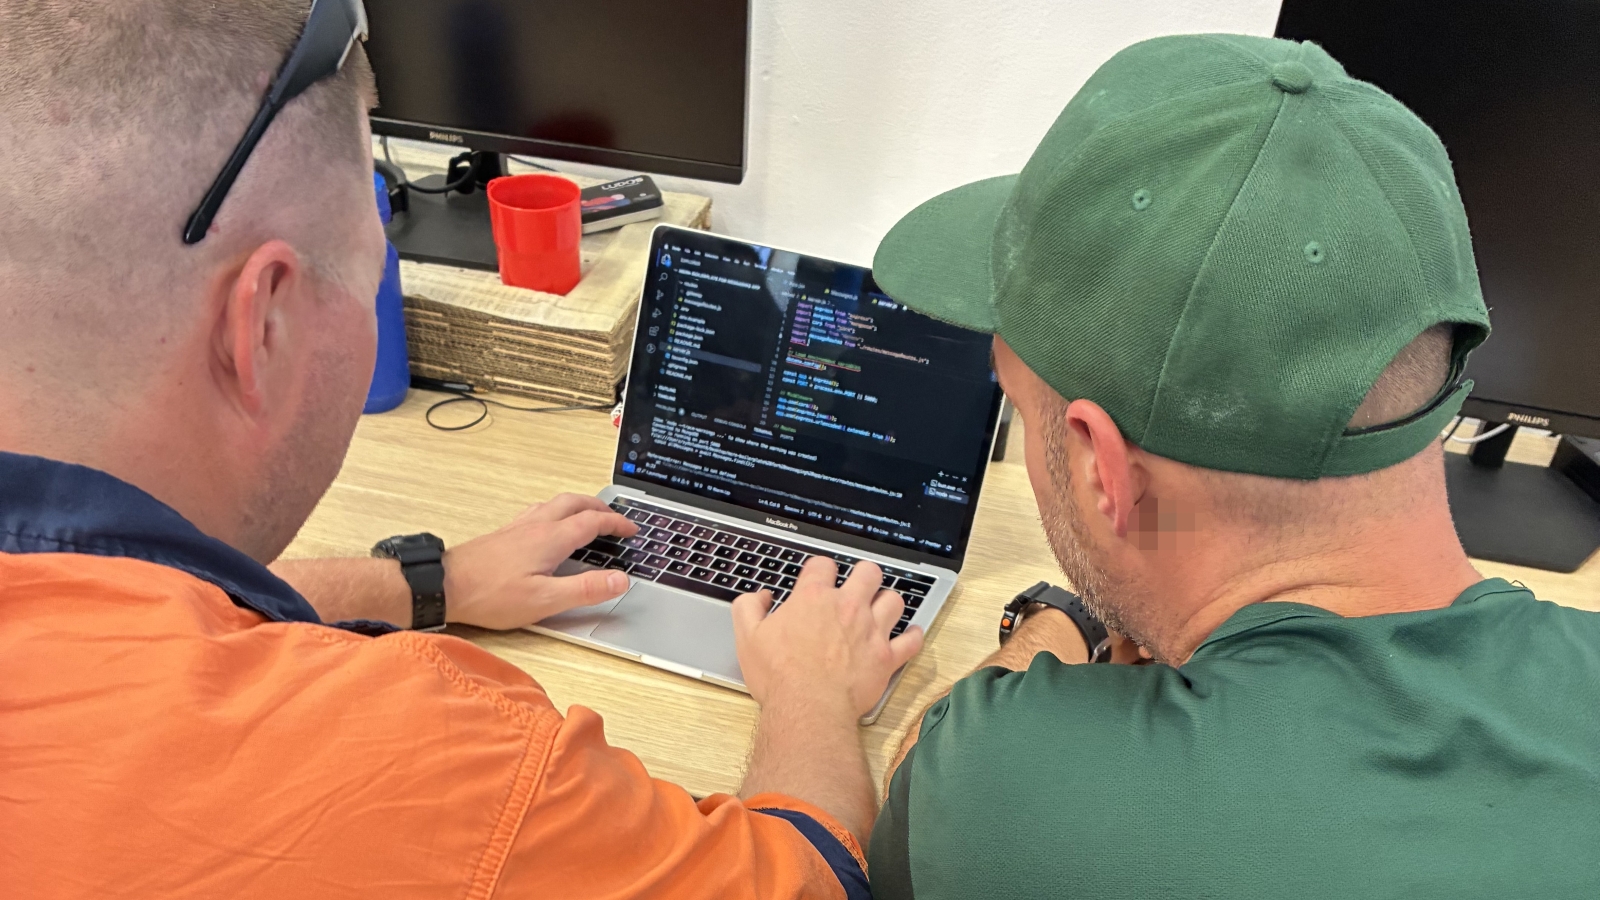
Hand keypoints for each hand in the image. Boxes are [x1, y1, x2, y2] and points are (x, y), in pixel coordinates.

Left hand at [442, 494, 638, 628]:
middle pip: (575, 503)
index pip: (594, 521)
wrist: (445, 585)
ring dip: (578, 505)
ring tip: (589, 515)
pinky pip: (538, 511)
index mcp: (551, 538)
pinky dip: (557, 511)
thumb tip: (620, 580)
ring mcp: (519, 527)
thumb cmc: (490, 594)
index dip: (617, 523)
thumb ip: (585, 589)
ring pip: (556, 503)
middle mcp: (536, 525)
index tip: (632, 529)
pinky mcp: (505, 533)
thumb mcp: (545, 600)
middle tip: (615, 517)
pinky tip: (550, 524)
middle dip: (600, 507)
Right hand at [732, 557, 924, 717]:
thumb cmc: (779, 676)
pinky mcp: (886, 657)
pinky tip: (910, 635)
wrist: (808, 708)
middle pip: (868, 572)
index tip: (819, 578)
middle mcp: (847, 607)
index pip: (823, 565)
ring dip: (887, 602)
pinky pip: (911, 640)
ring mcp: (871, 631)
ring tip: (881, 608)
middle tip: (858, 585)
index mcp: (813, 598)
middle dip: (864, 575)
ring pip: (893, 600)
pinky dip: (913, 636)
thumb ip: (749, 608)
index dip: (820, 569)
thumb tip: (760, 596)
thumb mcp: (748, 636)